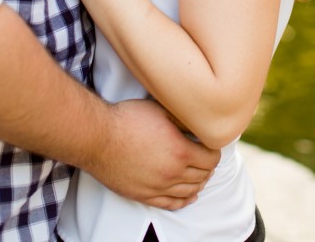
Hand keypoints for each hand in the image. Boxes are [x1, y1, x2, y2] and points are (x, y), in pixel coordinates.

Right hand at [92, 98, 220, 209]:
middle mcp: (173, 173)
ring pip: (190, 191)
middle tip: (207, 156)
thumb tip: (200, 122)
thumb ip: (184, 120)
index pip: (212, 158)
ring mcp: (158, 187)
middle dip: (209, 166)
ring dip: (199, 182)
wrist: (99, 138)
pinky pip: (172, 204)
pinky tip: (189, 195)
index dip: (214, 150)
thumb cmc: (128, 120)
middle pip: (203, 175)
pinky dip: (185, 200)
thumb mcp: (161, 110)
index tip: (211, 144)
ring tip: (200, 173)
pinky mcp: (144, 196)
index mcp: (180, 151)